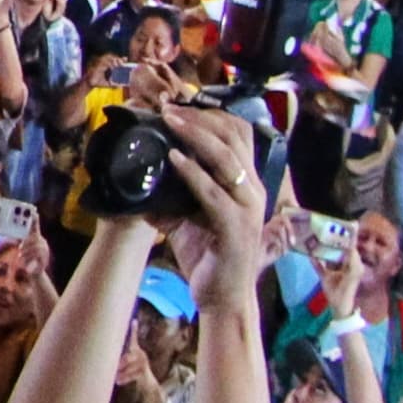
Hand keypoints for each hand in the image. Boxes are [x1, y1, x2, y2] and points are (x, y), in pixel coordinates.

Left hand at [155, 97, 270, 316]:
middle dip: (200, 117)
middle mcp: (254, 190)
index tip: (180, 103)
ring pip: (227, 159)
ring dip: (195, 135)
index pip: (239, 133)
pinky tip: (173, 159)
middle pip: (234, 138)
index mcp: (248, 183)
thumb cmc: (208, 254)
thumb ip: (180, 189)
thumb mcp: (192, 213)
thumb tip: (148, 164)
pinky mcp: (236, 229)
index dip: (211, 114)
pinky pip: (214, 193)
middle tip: (168, 107)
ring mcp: (248, 209)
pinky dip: (193, 172)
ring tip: (169, 121)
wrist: (223, 299)